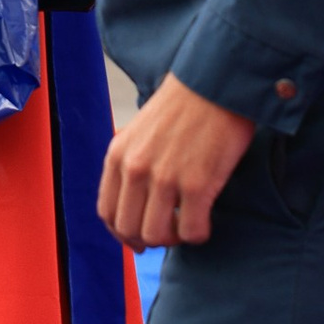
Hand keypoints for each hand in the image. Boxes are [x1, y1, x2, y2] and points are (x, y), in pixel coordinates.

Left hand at [97, 73, 259, 248]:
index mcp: (118, 156)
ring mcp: (165, 178)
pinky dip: (198, 234)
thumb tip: (136, 206)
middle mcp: (135, 169)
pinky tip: (206, 219)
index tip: (139, 238)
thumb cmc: (183, 108)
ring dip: (173, 238)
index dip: (122, 233)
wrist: (216, 84)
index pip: (107, 212)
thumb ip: (132, 165)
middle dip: (148, 239)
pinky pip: (191, 230)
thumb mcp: (140, 133)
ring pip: (156, 236)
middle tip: (168, 231)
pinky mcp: (197, 184)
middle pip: (129, 229)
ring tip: (187, 224)